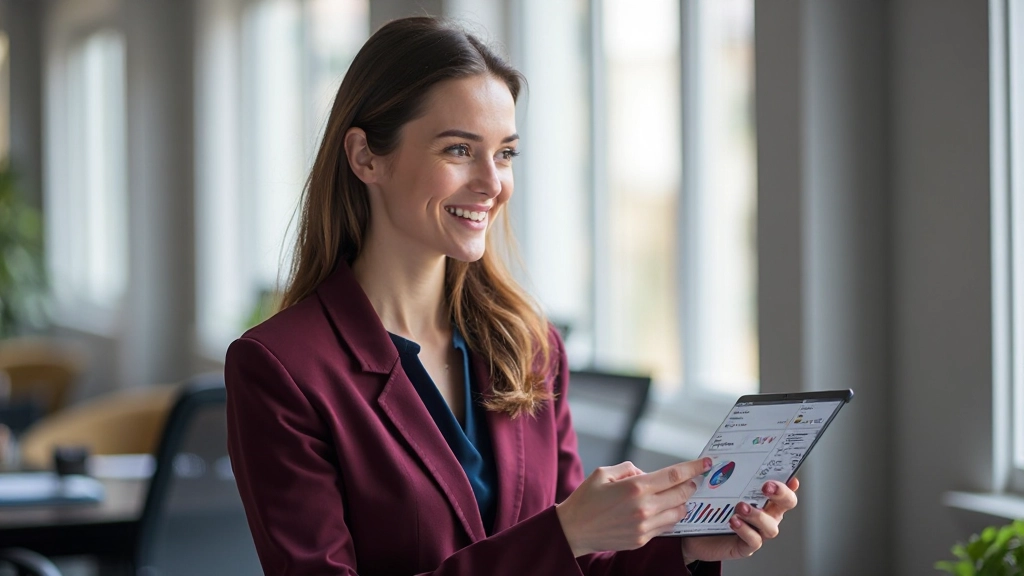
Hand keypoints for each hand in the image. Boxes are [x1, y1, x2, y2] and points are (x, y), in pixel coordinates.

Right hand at [556, 458, 711, 556]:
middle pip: (681, 494)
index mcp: (634, 487)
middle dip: (691, 485)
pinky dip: (668, 517)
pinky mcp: (642, 539)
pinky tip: (661, 510)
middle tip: (693, 479)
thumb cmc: (586, 499)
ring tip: (675, 496)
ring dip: (681, 503)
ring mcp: (644, 526)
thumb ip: (629, 469)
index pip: (674, 476)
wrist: (573, 530)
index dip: (693, 468)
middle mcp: (643, 508)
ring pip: (678, 513)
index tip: (706, 463)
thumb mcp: (604, 473)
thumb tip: (648, 474)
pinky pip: (666, 527)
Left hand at [681, 477, 799, 563]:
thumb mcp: (714, 488)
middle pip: (786, 505)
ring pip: (771, 526)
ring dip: (758, 515)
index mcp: (761, 497)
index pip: (782, 489)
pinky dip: (745, 530)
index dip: (789, 484)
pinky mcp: (745, 546)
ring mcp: (757, 531)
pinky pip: (754, 540)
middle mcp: (765, 514)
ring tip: (741, 507)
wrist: (692, 536)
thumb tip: (712, 457)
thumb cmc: (708, 508)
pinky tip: (733, 521)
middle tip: (766, 487)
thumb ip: (718, 472)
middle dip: (780, 494)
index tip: (791, 478)